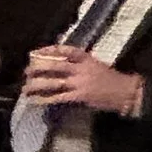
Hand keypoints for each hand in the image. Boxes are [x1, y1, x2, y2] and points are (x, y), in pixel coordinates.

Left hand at [20, 45, 141, 113]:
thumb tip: (60, 65)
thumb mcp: (96, 65)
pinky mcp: (79, 96)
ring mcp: (80, 83)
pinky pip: (58, 97)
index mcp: (86, 59)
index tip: (35, 52)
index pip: (65, 50)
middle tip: (26, 71)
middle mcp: (81, 69)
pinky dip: (45, 99)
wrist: (126, 92)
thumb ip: (79, 64)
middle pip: (55, 66)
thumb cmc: (111, 79)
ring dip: (37, 85)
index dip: (49, 50)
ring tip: (25, 88)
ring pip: (53, 82)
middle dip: (38, 68)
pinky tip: (35, 101)